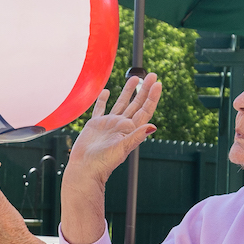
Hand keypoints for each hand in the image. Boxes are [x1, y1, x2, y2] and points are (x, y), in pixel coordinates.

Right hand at [63, 72, 161, 191]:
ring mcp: (109, 124)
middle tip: (153, 75)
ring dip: (128, 91)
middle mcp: (121, 125)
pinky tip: (107, 91)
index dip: (152, 97)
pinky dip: (103, 100)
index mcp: (130, 130)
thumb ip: (136, 136)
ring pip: (121, 103)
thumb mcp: (123, 147)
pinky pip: (101, 108)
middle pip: (136, 104)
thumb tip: (154, 126)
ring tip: (135, 78)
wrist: (85, 168)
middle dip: (144, 89)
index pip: (145, 110)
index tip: (158, 84)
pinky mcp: (95, 125)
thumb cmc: (104, 162)